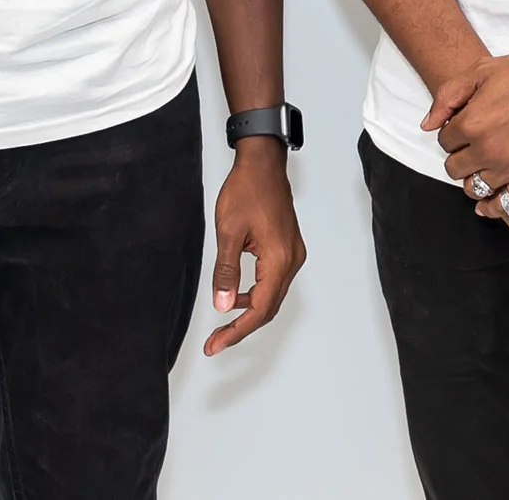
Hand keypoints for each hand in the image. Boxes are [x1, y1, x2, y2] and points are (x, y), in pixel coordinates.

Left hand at [204, 140, 305, 356]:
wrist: (263, 164)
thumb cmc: (246, 190)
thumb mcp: (228, 232)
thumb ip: (226, 271)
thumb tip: (223, 305)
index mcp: (279, 259)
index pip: (260, 309)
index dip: (237, 331)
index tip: (216, 345)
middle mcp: (291, 260)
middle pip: (269, 308)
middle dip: (242, 328)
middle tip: (215, 342)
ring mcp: (293, 254)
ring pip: (272, 296)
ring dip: (249, 312)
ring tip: (222, 322)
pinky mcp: (288, 248)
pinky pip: (274, 282)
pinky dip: (256, 294)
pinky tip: (237, 294)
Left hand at [426, 47, 508, 204]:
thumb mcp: (483, 69)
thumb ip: (449, 95)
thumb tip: (428, 125)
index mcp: (471, 122)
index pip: (444, 142)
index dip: (453, 135)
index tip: (465, 130)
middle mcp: (487, 149)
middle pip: (455, 169)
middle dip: (460, 158)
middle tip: (474, 149)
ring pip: (476, 189)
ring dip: (476, 179)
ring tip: (485, 169)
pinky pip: (505, 204)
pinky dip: (496, 203)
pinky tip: (495, 197)